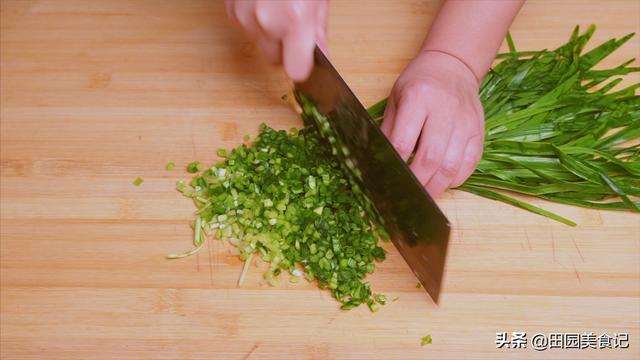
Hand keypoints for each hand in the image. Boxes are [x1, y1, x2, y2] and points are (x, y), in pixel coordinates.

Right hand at [225, 0, 328, 81]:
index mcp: (294, 19)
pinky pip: (246, 29)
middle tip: (293, 25)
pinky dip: (255, 21)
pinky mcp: (231, 10)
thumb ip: (318, 33)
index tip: (306, 64)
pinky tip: (264, 3)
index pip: (297, 71)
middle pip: (274, 60)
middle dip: (284, 49)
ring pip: (259, 45)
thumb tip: (322, 60)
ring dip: (268, 34)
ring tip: (277, 8)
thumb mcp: (318, 0)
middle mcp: (267, 21)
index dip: (302, 68)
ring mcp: (245, 16)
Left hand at [381, 50, 484, 197]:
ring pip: (452, 165)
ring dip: (436, 187)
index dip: (394, 165)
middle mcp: (445, 110)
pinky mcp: (478, 131)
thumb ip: (388, 130)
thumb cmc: (419, 83)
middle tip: (405, 198)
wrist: (453, 66)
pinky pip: (470, 163)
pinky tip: (442, 182)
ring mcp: (465, 122)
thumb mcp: (395, 99)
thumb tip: (376, 161)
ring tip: (423, 197)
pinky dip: (455, 179)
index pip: (404, 141)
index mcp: (418, 98)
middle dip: (416, 183)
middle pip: (430, 158)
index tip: (385, 181)